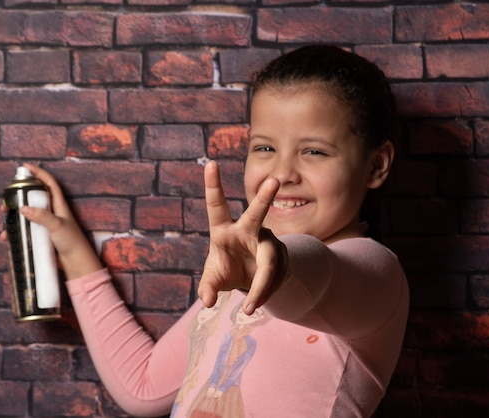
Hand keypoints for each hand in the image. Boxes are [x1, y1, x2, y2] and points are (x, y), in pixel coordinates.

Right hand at [0, 163, 102, 279]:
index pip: (49, 183)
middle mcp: (52, 213)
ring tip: (5, 217)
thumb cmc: (72, 241)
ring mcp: (46, 225)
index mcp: (59, 205)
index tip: (25, 166)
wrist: (76, 263)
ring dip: (15, 216)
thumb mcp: (57, 226)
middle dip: (19, 197)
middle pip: (33, 199)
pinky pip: (25, 231)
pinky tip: (7, 237)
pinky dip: (16, 232)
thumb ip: (41, 216)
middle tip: (6, 200)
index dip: (39, 173)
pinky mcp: (41, 237)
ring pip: (26, 215)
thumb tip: (23, 208)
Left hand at [197, 161, 287, 314]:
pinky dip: (265, 293)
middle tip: (274, 181)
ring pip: (269, 261)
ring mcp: (266, 240)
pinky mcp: (281, 254)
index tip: (210, 163)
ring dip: (261, 286)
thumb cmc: (227, 271)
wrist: (251, 281)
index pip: (217, 205)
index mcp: (224, 229)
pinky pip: (276, 275)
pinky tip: (256, 302)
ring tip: (249, 308)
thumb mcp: (214, 279)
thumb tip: (207, 300)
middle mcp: (248, 229)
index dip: (213, 185)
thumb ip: (208, 287)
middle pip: (257, 213)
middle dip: (265, 198)